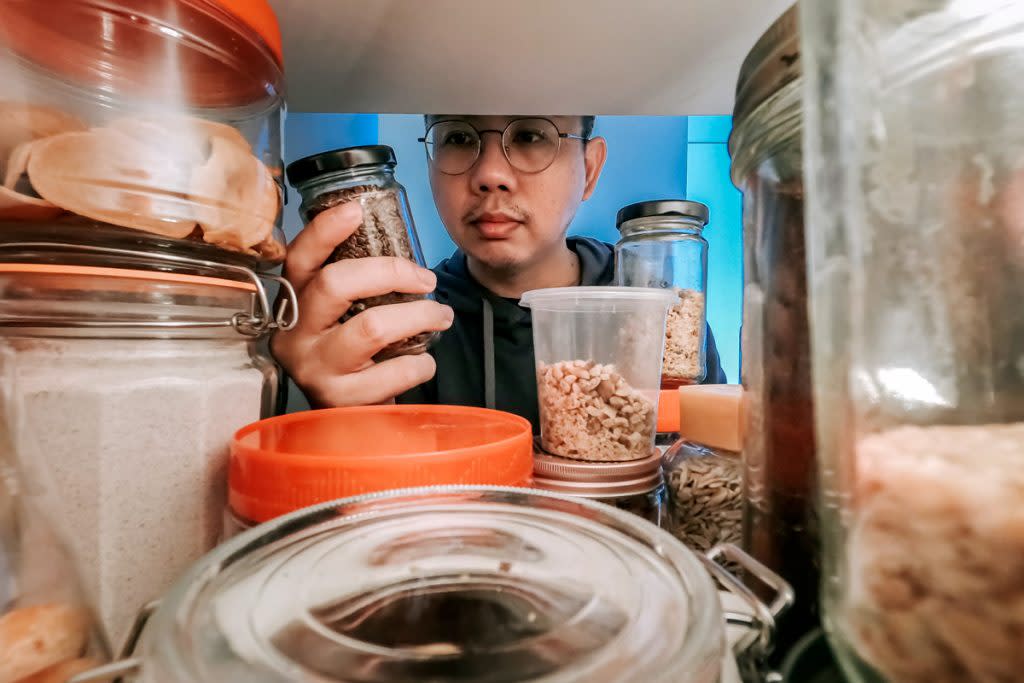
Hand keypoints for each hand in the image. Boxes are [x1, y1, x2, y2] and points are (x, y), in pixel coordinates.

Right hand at [271, 201, 453, 406]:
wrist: (347, 425)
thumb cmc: (352, 359)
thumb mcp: (340, 318)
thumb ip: (354, 286)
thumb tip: (397, 250)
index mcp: (293, 305)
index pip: (300, 260)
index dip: (324, 231)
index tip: (355, 209)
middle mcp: (295, 336)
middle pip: (336, 284)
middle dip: (392, 272)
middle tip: (427, 280)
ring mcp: (315, 369)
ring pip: (372, 327)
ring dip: (420, 316)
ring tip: (442, 317)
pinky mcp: (341, 400)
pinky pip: (394, 370)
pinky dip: (421, 363)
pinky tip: (424, 361)